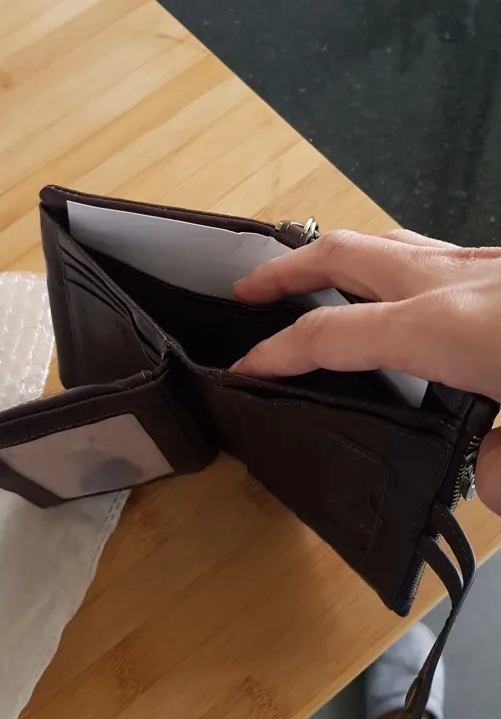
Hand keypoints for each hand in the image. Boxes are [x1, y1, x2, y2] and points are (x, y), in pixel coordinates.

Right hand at [232, 229, 500, 513]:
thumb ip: (497, 470)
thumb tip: (483, 475)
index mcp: (438, 325)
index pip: (329, 335)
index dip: (276, 353)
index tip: (244, 369)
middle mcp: (447, 279)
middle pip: (342, 256)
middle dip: (285, 271)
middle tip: (247, 291)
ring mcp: (477, 259)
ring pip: (386, 243)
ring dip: (337, 259)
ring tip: (314, 281)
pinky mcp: (500, 257)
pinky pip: (426, 249)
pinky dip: (392, 262)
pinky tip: (405, 291)